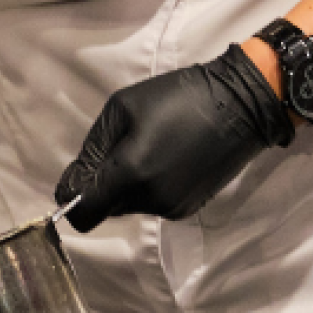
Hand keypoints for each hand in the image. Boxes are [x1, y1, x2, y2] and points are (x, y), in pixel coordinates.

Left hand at [53, 45, 291, 233]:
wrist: (240, 106)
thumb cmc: (178, 98)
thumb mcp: (122, 108)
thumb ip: (93, 150)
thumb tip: (72, 183)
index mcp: (131, 174)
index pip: (83, 214)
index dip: (71, 197)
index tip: (76, 175)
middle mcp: (151, 201)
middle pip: (105, 207)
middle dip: (101, 184)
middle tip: (120, 146)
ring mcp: (172, 209)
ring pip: (128, 206)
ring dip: (126, 185)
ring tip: (148, 147)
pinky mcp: (189, 209)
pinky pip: (152, 204)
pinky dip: (149, 187)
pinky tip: (166, 158)